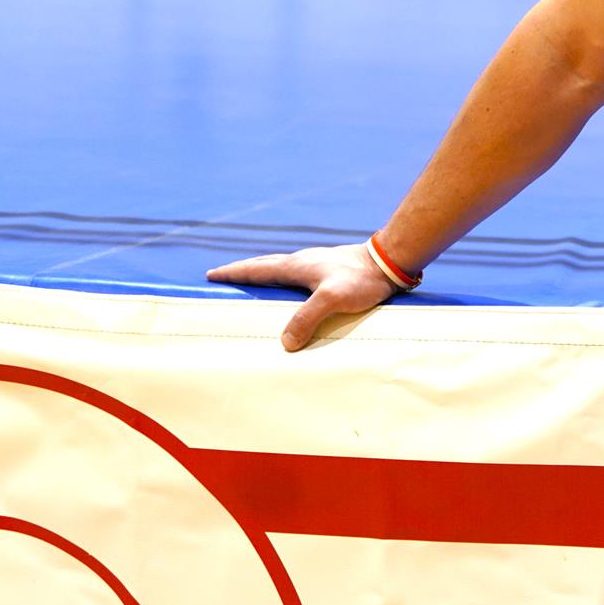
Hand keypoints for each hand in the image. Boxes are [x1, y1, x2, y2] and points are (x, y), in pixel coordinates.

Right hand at [205, 243, 397, 350]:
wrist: (390, 262)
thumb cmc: (362, 278)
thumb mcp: (332, 299)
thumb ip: (306, 318)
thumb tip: (285, 343)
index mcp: (297, 266)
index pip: (258, 269)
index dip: (235, 272)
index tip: (213, 274)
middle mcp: (304, 261)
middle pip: (266, 265)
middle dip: (245, 271)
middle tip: (226, 276)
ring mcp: (317, 264)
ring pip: (282, 269)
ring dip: (264, 274)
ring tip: (254, 284)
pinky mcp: (331, 271)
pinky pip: (298, 275)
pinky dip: (284, 280)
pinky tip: (293, 290)